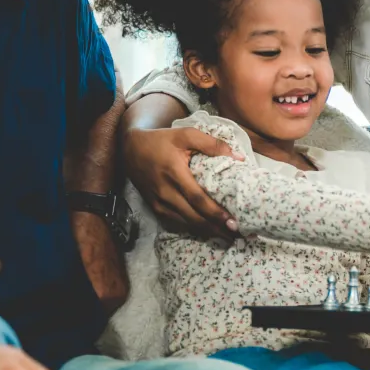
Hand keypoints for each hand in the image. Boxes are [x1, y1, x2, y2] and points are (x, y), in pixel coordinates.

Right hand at [125, 127, 240, 237]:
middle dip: (215, 228)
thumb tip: (239, 157)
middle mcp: (166, 193)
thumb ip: (213, 144)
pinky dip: (192, 227)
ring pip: (185, 223)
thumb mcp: (187, 134)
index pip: (198, 199)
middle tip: (236, 234)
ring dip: (206, 230)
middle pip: (193, 217)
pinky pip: (175, 221)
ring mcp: (158, 203)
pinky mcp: (154, 207)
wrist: (130, 148)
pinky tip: (206, 229)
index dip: (216, 213)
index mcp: (175, 174)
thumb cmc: (161, 140)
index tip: (233, 222)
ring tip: (225, 235)